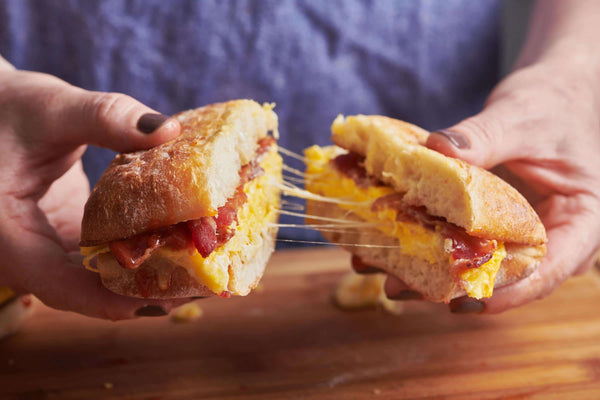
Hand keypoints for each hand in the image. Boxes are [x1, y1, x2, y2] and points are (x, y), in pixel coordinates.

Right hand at [0, 59, 187, 318]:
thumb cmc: (6, 109)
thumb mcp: (49, 107)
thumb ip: (103, 117)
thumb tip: (168, 130)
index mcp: (7, 238)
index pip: (64, 287)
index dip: (120, 297)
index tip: (175, 294)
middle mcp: (27, 256)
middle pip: (90, 292)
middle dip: (149, 290)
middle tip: (206, 281)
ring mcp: (49, 251)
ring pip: (100, 281)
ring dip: (150, 275)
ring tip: (203, 266)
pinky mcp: (67, 238)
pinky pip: (104, 259)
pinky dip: (141, 252)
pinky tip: (180, 240)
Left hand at [384, 60, 599, 312]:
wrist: (553, 92)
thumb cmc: (553, 103)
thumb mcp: (521, 117)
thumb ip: (483, 136)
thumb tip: (436, 149)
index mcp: (582, 222)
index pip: (546, 271)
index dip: (502, 293)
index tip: (458, 300)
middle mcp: (554, 238)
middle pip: (504, 276)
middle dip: (448, 284)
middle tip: (399, 287)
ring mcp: (522, 233)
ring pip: (478, 263)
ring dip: (429, 268)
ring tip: (382, 269)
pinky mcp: (494, 223)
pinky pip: (464, 239)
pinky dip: (430, 239)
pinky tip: (389, 239)